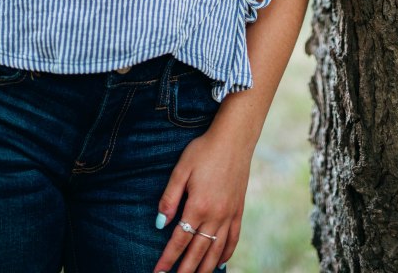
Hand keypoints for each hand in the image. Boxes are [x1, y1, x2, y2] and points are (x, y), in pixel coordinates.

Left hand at [153, 125, 250, 271]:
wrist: (234, 139)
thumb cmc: (204, 150)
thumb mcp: (182, 169)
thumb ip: (170, 198)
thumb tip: (159, 224)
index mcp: (198, 206)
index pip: (179, 240)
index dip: (167, 259)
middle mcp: (215, 216)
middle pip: (197, 252)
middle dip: (184, 271)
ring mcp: (229, 215)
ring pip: (216, 251)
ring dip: (204, 269)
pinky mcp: (238, 210)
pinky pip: (233, 239)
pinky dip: (226, 254)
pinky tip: (219, 264)